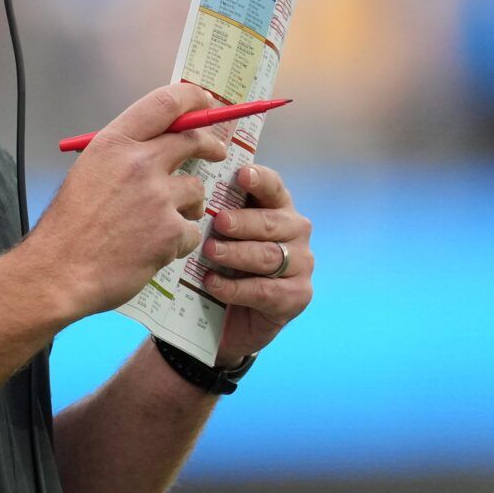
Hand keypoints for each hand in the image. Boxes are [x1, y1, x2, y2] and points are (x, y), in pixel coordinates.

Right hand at [23, 82, 229, 322]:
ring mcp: (157, 197)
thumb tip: (160, 145)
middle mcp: (139, 163)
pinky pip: (192, 230)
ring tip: (158, 224)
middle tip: (216, 152)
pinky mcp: (170, 231)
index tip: (205, 103)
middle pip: (192, 139)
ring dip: (185, 206)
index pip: (165, 102)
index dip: (193, 98)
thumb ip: (123, 156)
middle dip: (210, 145)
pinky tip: (152, 250)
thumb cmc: (69, 227)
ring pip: (196, 190)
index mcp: (113, 144)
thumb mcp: (88, 173)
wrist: (58, 271)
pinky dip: (178, 242)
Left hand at [195, 162, 313, 365]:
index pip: (273, 187)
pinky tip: (212, 284)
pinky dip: (236, 288)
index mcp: (279, 208)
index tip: (241, 174)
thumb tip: (191, 190)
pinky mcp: (297, 296)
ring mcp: (301, 265)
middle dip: (243, 221)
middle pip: (271, 223)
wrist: (231, 318)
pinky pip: (265, 290)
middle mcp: (295, 232)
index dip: (259, 180)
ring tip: (210, 252)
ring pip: (269, 256)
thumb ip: (218, 212)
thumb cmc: (226, 264)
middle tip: (218, 222)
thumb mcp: (221, 235)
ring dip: (237, 254)